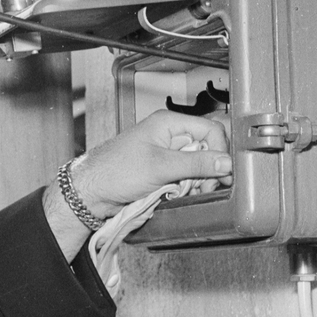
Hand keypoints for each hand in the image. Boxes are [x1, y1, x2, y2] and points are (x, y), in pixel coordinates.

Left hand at [42, 110, 231, 261]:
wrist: (90, 192)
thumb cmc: (113, 171)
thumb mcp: (160, 167)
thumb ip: (195, 164)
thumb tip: (225, 162)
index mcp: (168, 123)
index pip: (210, 128)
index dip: (220, 150)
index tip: (224, 171)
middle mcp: (169, 135)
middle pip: (206, 148)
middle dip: (209, 169)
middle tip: (207, 185)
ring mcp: (165, 153)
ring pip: (198, 165)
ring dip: (199, 180)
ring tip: (189, 191)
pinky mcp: (162, 170)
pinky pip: (185, 176)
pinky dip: (187, 186)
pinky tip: (179, 193)